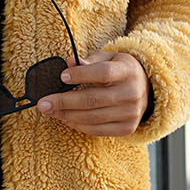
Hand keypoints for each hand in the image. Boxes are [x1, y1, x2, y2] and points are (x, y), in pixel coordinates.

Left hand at [36, 50, 150, 136]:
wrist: (146, 88)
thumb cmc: (121, 71)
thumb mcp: (109, 59)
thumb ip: (89, 60)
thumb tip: (69, 62)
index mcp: (127, 71)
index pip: (103, 73)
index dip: (81, 75)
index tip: (62, 77)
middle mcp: (132, 93)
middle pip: (93, 99)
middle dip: (63, 102)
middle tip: (43, 103)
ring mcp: (131, 113)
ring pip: (92, 117)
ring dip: (67, 115)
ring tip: (51, 111)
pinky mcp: (127, 128)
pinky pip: (97, 130)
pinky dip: (78, 126)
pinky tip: (65, 119)